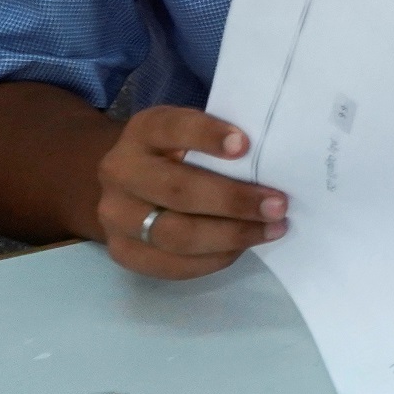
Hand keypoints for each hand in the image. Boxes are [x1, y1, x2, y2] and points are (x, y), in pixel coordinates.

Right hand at [94, 107, 284, 278]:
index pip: (173, 128)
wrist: (127, 181)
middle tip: (278, 205)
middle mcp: (121, 172)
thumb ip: (220, 138)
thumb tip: (272, 159)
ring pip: (175, 234)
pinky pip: (170, 264)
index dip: (208, 136)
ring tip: (271, 229)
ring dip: (230, 235)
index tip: (246, 146)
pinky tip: (242, 248)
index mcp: (143, 131)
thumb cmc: (178, 150)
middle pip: (178, 190)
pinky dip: (212, 259)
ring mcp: (115, 216)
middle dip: (234, 200)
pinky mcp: (122, 252)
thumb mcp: (191, 129)